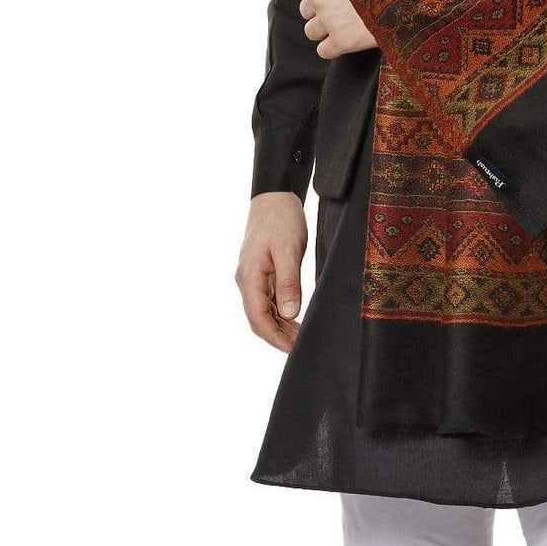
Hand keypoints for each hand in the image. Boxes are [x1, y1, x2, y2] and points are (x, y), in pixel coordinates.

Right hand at [235, 192, 307, 352]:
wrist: (274, 196)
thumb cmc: (281, 219)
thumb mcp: (288, 250)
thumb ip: (288, 282)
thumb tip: (289, 314)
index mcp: (249, 276)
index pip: (258, 318)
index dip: (275, 337)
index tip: (293, 349)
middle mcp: (246, 280)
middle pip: (258, 319)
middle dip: (277, 336)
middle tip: (300, 346)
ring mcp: (252, 277)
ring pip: (262, 311)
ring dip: (279, 326)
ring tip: (300, 336)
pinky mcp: (260, 272)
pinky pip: (266, 299)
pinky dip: (279, 312)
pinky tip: (293, 318)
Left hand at [296, 0, 378, 56]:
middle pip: (306, 10)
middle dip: (320, 11)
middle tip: (341, 11)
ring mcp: (328, 20)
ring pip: (311, 31)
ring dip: (325, 30)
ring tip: (345, 26)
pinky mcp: (341, 42)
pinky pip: (323, 51)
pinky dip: (333, 48)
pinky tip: (348, 41)